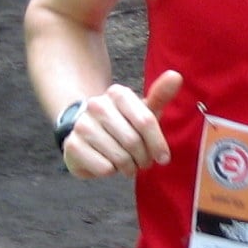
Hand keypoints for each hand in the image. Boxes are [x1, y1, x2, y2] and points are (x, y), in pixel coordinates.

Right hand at [61, 69, 182, 179]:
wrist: (87, 134)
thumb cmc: (123, 124)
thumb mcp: (143, 111)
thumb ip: (160, 95)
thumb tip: (176, 75)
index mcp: (118, 94)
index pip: (146, 121)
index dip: (158, 143)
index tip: (164, 158)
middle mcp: (97, 105)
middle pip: (133, 141)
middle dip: (143, 158)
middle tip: (143, 162)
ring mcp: (82, 125)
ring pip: (119, 157)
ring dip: (129, 167)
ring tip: (128, 164)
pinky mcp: (71, 145)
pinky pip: (103, 168)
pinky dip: (111, 171)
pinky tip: (108, 164)